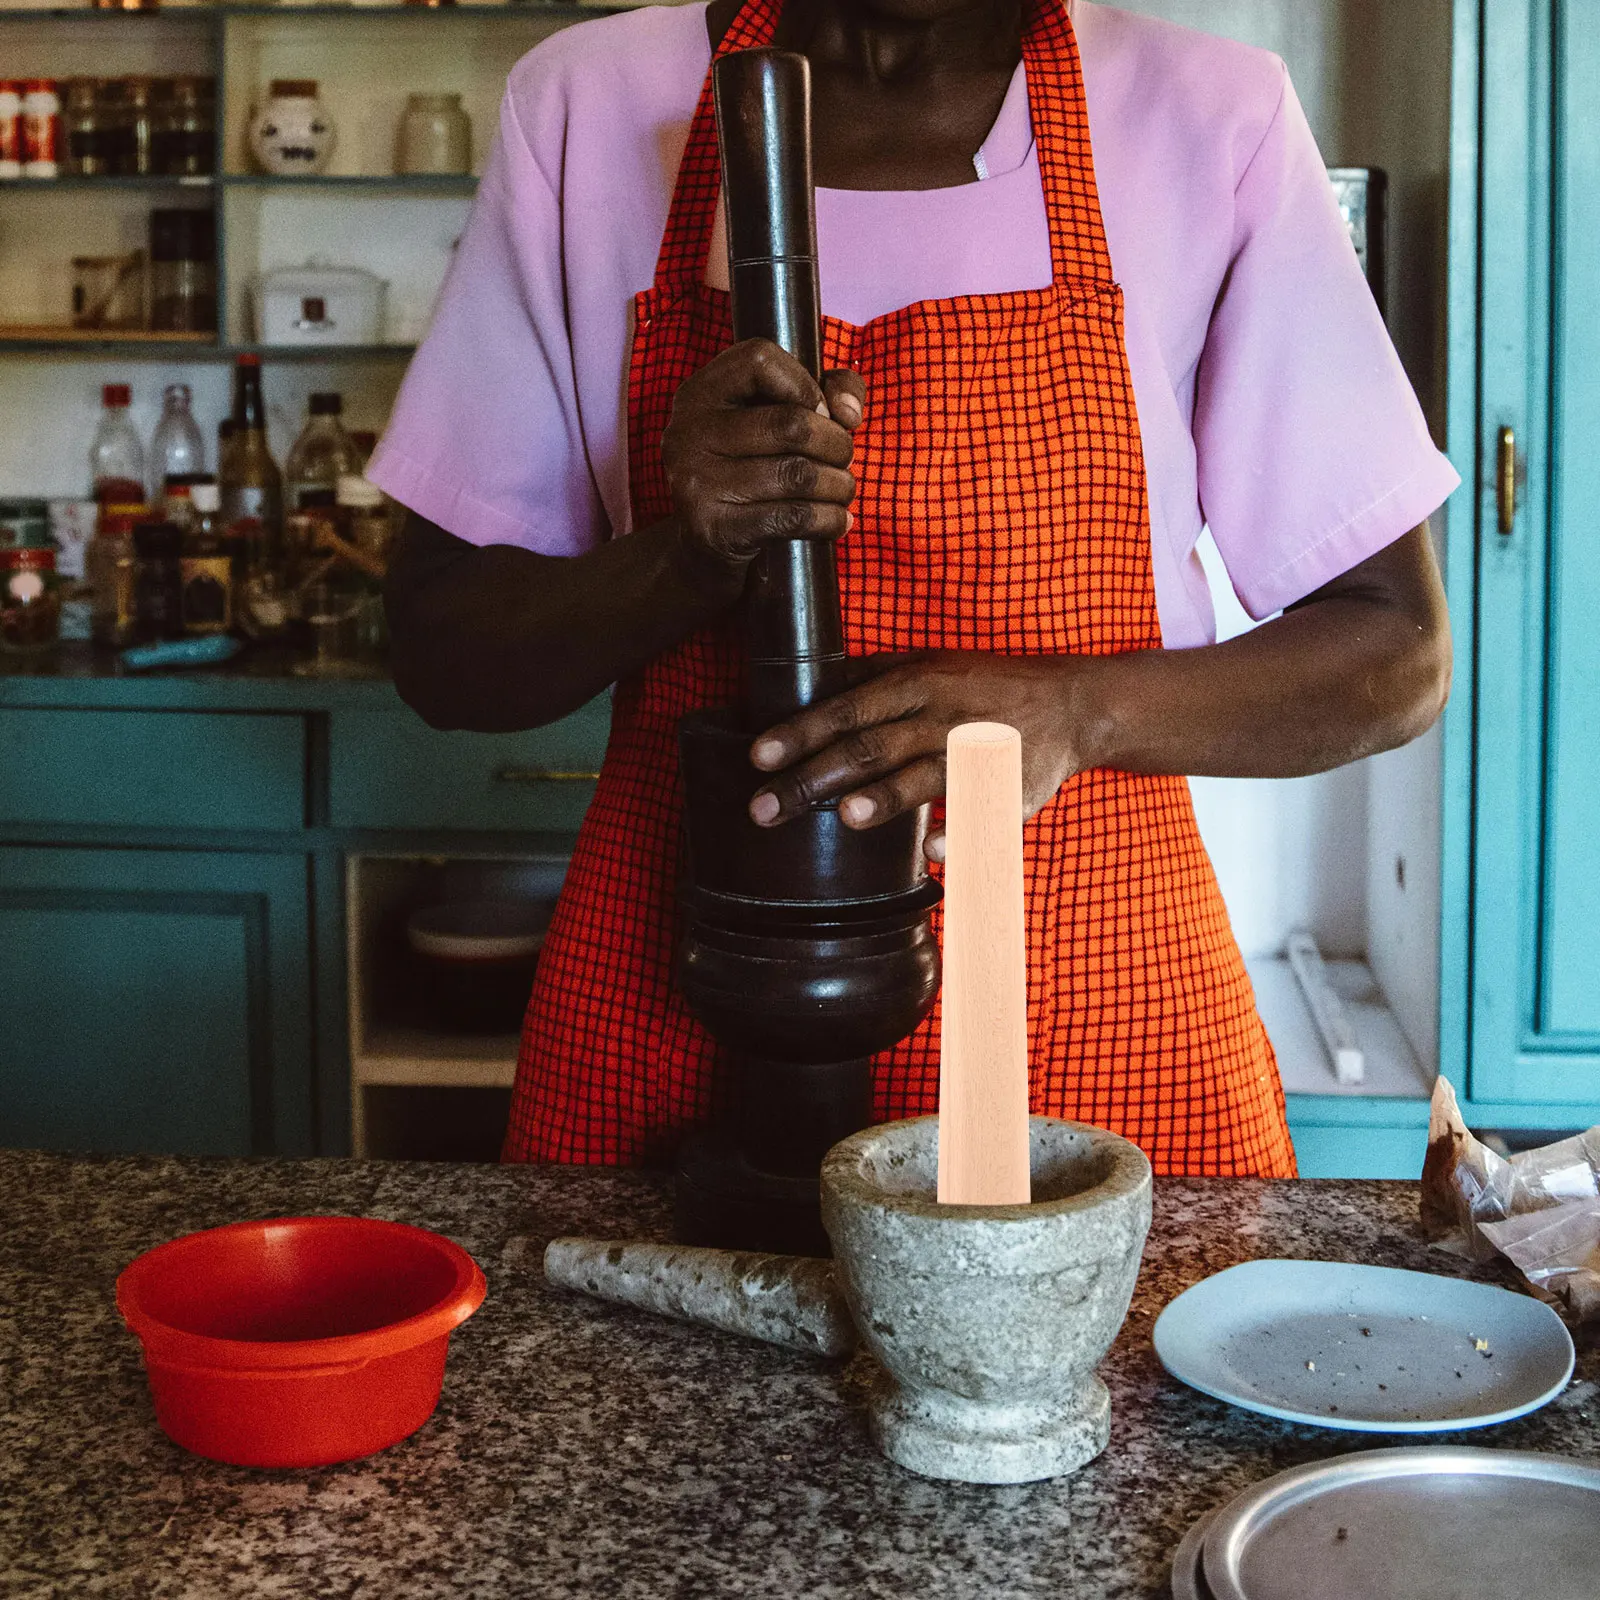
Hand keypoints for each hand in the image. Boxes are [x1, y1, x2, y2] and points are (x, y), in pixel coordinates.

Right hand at [661, 339, 864, 594]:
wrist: (708, 545)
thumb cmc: (754, 469)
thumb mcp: (779, 417)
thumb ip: (828, 389)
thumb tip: (848, 412)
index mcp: (699, 393)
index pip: (759, 359)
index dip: (805, 383)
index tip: (819, 412)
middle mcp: (688, 432)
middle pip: (791, 423)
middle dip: (836, 444)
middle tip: (843, 460)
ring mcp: (696, 482)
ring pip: (798, 474)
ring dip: (839, 485)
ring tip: (843, 490)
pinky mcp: (713, 528)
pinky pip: (792, 518)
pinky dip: (829, 520)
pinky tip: (838, 521)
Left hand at [745, 652, 1104, 859]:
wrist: (1071, 704)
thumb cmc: (983, 686)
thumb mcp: (928, 665)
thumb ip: (870, 678)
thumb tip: (807, 687)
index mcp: (916, 683)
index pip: (846, 708)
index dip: (801, 731)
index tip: (759, 755)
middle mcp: (942, 715)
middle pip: (870, 747)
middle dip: (814, 778)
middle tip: (765, 808)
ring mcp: (977, 752)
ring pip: (924, 775)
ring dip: (888, 796)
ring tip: (848, 816)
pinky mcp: (1010, 789)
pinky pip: (982, 814)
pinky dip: (959, 831)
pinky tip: (932, 849)